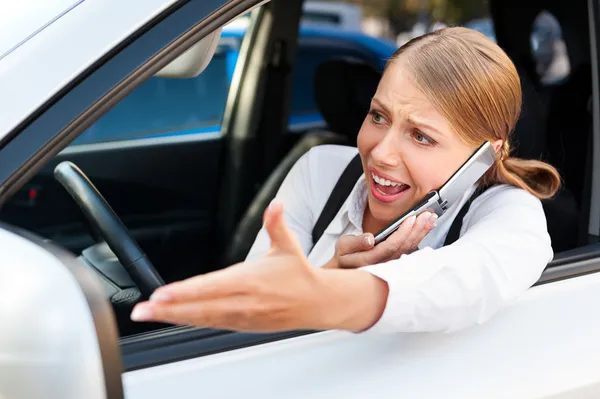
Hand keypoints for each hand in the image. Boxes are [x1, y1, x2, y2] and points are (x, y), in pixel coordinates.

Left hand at [129, 201, 387, 331]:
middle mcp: (244, 301)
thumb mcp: (288, 245)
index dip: (185, 291)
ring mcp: (242, 316)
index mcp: (251, 279)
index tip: (162, 293)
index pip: (211, 286)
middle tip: (142, 310)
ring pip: (202, 319)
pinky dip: (191, 322)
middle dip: (168, 309)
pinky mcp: (243, 326)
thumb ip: (276, 223)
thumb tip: (276, 205)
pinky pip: (212, 325)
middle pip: (200, 307)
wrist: (317, 303)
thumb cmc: (299, 274)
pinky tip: (174, 318)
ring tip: (151, 314)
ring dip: (174, 316)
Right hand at [325, 211, 436, 268]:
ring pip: (410, 249)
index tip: (412, 218)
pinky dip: (419, 238)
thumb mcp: (343, 247)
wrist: (345, 271)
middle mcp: (384, 264)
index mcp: (370, 260)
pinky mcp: (396, 263)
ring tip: (430, 218)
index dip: (403, 232)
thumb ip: (355, 242)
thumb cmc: (344, 257)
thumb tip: (370, 238)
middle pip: (405, 247)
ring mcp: (391, 265)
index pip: (391, 246)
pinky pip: (410, 250)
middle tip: (428, 214)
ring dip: (421, 233)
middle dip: (417, 229)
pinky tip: (426, 228)